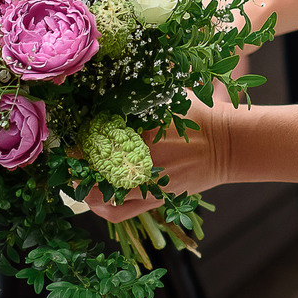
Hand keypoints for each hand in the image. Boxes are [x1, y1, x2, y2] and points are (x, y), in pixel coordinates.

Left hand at [83, 94, 233, 221]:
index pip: (98, 133)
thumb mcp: (171, 96)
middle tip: (68, 153)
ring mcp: (150, 181)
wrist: (229, 144)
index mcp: (146, 128)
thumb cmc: (201, 116)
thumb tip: (110, 85)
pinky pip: (119, 212)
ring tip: (75, 175)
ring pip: (101, 191)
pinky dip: (100, 207)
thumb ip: (141, 95)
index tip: (70, 131)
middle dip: (77, 159)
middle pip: (94, 162)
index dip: (78, 135)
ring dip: (82, 184)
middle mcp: (145, 156)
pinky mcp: (156, 199)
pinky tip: (92, 198)